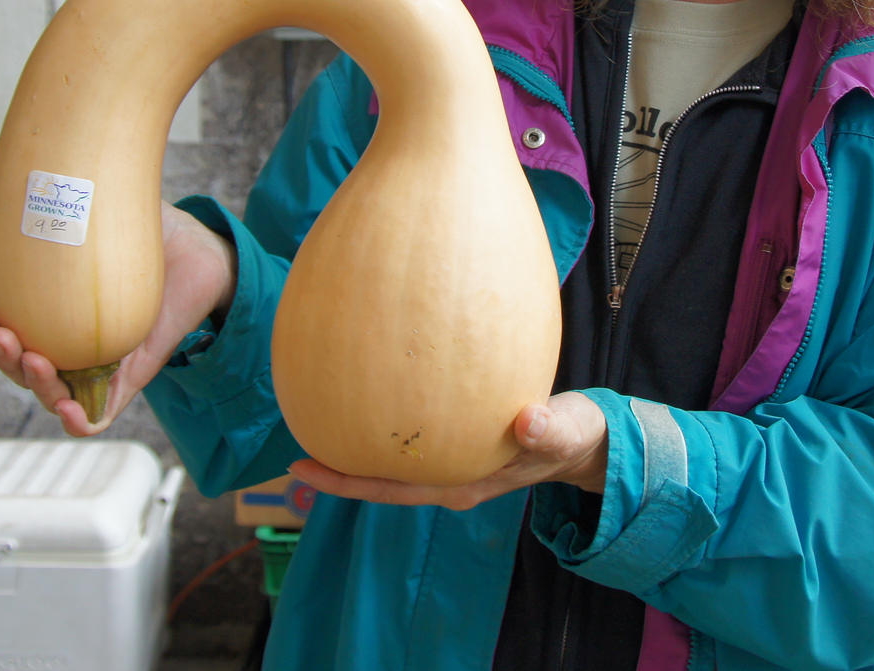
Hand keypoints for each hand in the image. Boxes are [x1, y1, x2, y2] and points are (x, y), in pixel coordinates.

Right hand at [0, 200, 236, 435]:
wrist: (201, 249)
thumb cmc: (149, 232)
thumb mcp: (99, 215)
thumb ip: (58, 209)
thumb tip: (4, 208)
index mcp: (58, 313)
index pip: (12, 332)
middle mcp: (75, 342)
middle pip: (25, 366)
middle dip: (3, 359)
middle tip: (0, 336)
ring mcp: (102, 363)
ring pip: (55, 392)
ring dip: (35, 385)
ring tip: (33, 360)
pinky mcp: (133, 377)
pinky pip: (101, 412)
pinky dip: (79, 420)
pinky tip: (67, 410)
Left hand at [286, 392, 607, 510]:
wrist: (584, 438)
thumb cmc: (573, 434)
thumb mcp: (568, 431)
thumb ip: (549, 429)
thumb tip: (527, 421)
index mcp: (462, 482)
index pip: (393, 488)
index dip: (346, 480)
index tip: (301, 467)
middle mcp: (447, 476)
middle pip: (380, 479)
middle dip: (336, 469)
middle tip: (289, 454)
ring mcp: (449, 461)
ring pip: (391, 459)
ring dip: (355, 443)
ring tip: (314, 415)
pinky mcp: (455, 439)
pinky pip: (408, 433)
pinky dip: (382, 417)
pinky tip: (365, 384)